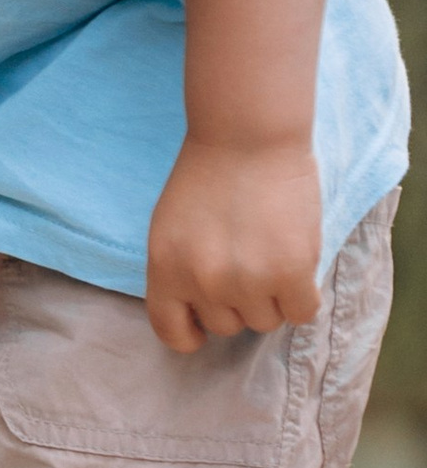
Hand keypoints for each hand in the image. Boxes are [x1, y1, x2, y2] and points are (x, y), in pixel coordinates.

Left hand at [145, 132, 323, 350]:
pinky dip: (303, 296)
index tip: (205, 321)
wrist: (247, 135)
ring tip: (271, 255)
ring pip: (265, 321)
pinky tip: (298, 267)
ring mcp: (247, 279)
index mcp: (164, 269)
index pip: (172, 332)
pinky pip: (301, 312)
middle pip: (227, 326)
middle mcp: (202, 280)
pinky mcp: (290, 272)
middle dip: (237, 301)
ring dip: (272, 297)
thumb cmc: (208, 174)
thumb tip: (199, 312)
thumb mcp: (170, 227)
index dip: (192, 331)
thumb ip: (179, 271)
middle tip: (247, 261)